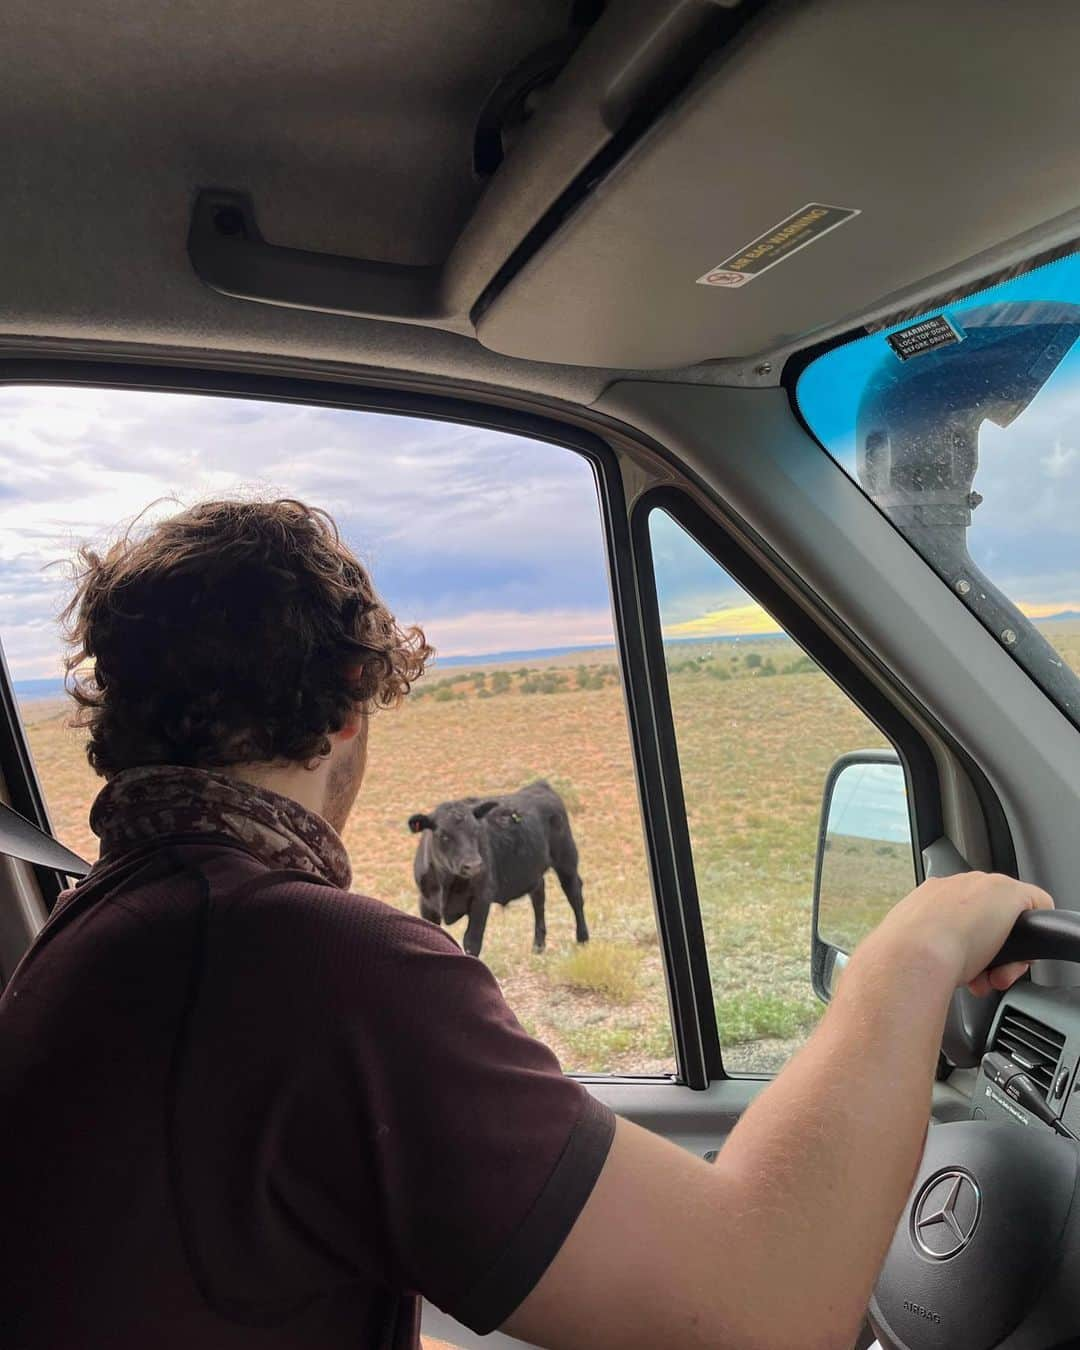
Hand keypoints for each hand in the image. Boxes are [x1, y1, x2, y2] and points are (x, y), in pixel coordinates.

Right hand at [867, 872, 1053, 996]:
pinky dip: (1032, 935)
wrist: (914, 952)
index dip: (965, 944)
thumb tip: (914, 969)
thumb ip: (917, 950)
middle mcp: (954, 887)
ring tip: (988, 978)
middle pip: (987, 915)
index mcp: (927, 898)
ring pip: (1008, 917)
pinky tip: (1011, 962)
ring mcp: (981, 887)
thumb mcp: (905, 951)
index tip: (959, 968)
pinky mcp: (1010, 894)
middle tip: (978, 978)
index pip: (958, 916)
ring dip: (1003, 954)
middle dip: (987, 949)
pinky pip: (1037, 905)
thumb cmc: (903, 959)